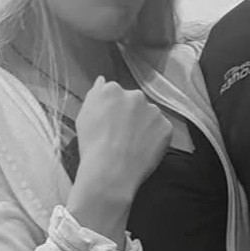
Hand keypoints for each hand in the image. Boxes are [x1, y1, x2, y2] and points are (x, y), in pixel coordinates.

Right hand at [75, 75, 171, 197]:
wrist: (111, 170)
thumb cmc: (92, 145)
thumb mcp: (83, 116)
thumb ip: (95, 95)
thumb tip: (102, 80)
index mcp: (112, 90)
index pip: (115, 94)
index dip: (113, 110)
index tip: (110, 124)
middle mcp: (135, 95)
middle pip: (134, 103)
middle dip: (131, 115)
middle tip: (122, 136)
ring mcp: (153, 110)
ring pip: (149, 116)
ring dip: (144, 125)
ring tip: (133, 145)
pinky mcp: (166, 126)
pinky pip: (161, 130)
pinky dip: (155, 138)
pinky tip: (143, 150)